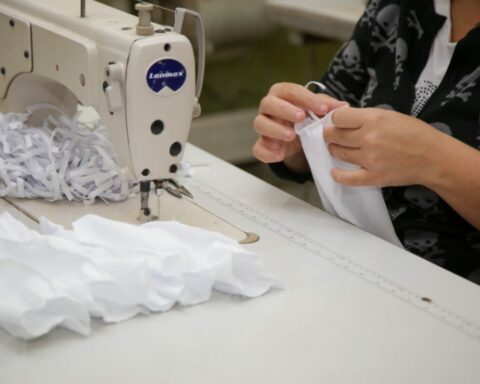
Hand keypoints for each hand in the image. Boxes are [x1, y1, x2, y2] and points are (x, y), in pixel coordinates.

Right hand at [253, 82, 346, 173]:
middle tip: (301, 117)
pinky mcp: (262, 145)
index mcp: (282, 95)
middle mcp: (268, 108)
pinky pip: (258, 148)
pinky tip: (280, 155)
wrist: (297, 140)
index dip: (305, 98)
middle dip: (284, 109)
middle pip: (268, 103)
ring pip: (260, 124)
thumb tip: (344, 107)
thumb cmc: (305, 118)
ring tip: (291, 136)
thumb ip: (327, 106)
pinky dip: (267, 152)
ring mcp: (263, 126)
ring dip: (275, 129)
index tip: (322, 109)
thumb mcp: (317, 110)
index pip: (290, 91)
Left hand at [324, 107, 444, 186]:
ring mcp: (368, 159)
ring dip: (334, 150)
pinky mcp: (372, 177)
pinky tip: (334, 171)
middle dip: (330, 134)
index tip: (338, 122)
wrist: (433, 157)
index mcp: (373, 119)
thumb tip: (344, 119)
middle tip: (332, 135)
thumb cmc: (414, 132)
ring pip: (338, 153)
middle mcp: (368, 138)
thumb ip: (366, 117)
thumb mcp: (389, 115)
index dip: (335, 119)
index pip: (338, 118)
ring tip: (337, 148)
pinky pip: (346, 178)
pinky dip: (337, 175)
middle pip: (334, 135)